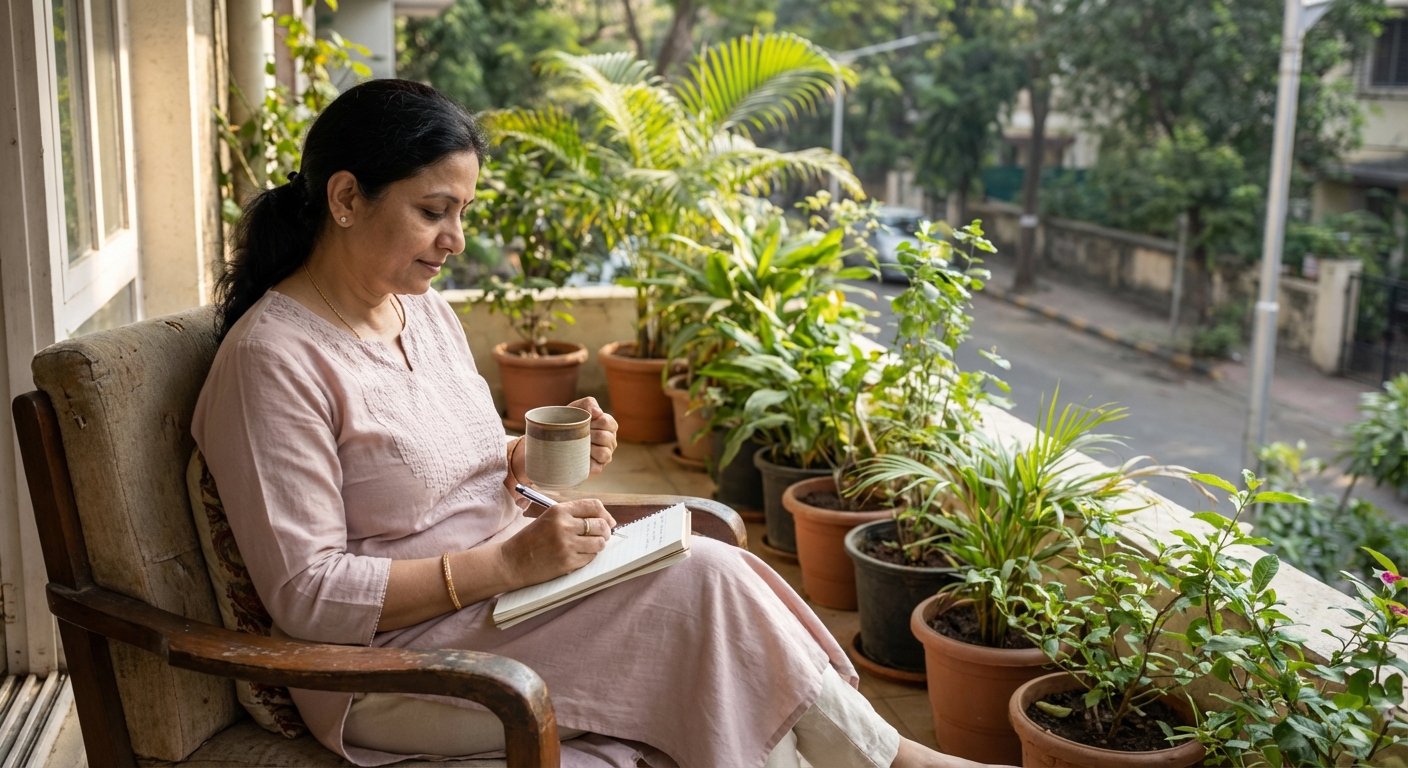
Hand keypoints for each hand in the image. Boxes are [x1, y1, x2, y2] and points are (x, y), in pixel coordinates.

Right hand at [499, 499, 616, 587]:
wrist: (512, 561)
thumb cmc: (531, 540)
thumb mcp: (548, 518)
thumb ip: (572, 516)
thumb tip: (604, 520)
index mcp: (559, 510)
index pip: (594, 505)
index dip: (605, 514)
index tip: (608, 521)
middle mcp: (564, 525)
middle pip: (600, 524)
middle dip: (605, 531)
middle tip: (602, 536)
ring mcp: (567, 545)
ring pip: (599, 542)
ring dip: (598, 545)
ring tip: (590, 546)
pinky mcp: (568, 562)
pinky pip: (591, 557)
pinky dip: (589, 557)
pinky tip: (579, 555)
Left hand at [568, 397, 617, 477]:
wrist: (554, 440)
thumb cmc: (569, 422)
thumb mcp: (578, 408)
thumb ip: (589, 403)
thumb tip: (597, 413)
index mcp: (609, 426)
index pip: (607, 422)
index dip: (592, 421)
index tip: (582, 422)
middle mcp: (610, 441)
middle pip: (605, 437)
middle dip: (588, 434)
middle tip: (577, 435)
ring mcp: (605, 455)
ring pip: (604, 452)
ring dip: (589, 447)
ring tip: (578, 444)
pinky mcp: (598, 467)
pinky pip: (599, 464)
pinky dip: (589, 458)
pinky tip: (580, 454)